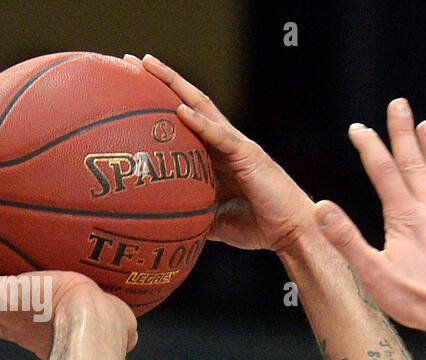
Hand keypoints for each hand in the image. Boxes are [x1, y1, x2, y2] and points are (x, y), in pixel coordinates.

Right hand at [0, 228, 137, 359]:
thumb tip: (132, 329)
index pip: (13, 327)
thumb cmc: (110, 328)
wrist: (92, 324)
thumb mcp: (111, 326)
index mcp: (38, 334)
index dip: (5, 318)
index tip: (2, 309)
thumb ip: (116, 326)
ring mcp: (3, 312)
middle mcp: (15, 326)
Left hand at [132, 53, 316, 252]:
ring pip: (203, 108)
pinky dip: (200, 122)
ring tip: (147, 65)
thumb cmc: (260, 226)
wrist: (292, 233)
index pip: (186, 121)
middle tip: (132, 60)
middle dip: (163, 79)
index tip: (133, 88)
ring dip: (175, 85)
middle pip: (191, 103)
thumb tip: (167, 223)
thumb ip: (195, 214)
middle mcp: (227, 144)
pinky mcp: (249, 155)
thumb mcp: (217, 220)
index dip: (161, 103)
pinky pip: (220, 135)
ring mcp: (238, 146)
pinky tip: (179, 110)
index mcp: (219, 156)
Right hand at [313, 99, 425, 333]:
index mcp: (404, 217)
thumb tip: (319, 208)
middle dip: (403, 133)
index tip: (358, 127)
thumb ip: (346, 238)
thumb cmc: (417, 300)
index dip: (369, 147)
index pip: (383, 172)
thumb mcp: (371, 273)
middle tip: (399, 104)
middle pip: (414, 163)